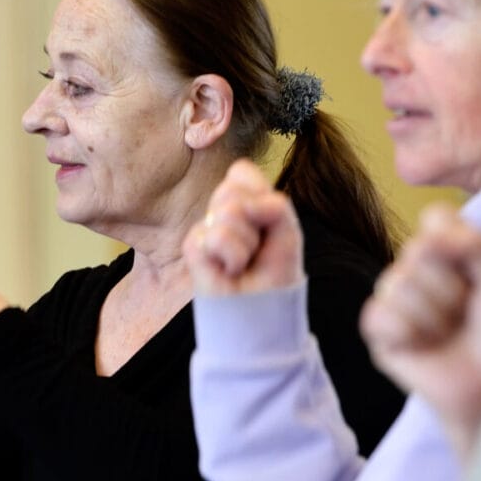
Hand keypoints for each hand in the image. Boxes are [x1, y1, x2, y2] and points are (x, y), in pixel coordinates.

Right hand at [185, 159, 303, 297]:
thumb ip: (273, 205)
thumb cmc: (275, 271)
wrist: (263, 307)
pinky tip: (231, 271)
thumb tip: (240, 207)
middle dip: (255, 221)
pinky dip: (234, 258)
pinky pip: (217, 237)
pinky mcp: (193, 247)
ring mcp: (204, 228)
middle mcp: (219, 212)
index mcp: (241, 200)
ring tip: (244, 262)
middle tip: (256, 248)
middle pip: (231, 190)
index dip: (258, 194)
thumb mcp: (287, 229)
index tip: (267, 224)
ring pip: (228, 213)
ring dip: (247, 243)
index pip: (240, 172)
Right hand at [358, 202, 480, 458]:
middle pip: (417, 251)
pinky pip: (378, 315)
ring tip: (447, 335)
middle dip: (450, 289)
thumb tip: (431, 232)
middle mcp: (415, 268)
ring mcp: (394, 299)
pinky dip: (408, 333)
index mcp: (447, 250)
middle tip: (465, 314)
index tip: (479, 274)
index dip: (457, 244)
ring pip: (398, 284)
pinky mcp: (380, 333)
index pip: (436, 219)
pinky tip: (423, 347)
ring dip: (434, 317)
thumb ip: (473, 247)